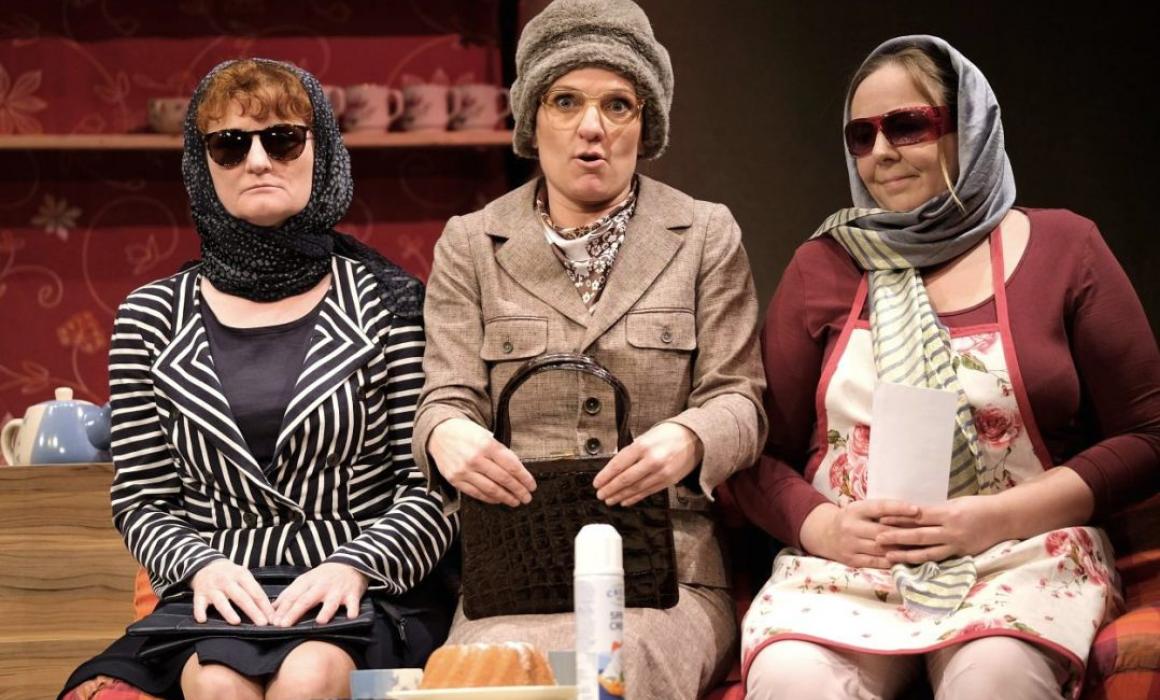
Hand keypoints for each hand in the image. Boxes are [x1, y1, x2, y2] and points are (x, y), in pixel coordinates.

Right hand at [189, 559, 275, 625]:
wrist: (206, 564)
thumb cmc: (230, 574)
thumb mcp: (243, 576)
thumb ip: (254, 590)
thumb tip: (269, 610)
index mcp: (241, 575)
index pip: (255, 591)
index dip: (265, 605)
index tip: (272, 617)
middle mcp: (226, 581)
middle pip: (241, 597)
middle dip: (253, 610)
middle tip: (262, 623)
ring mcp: (212, 588)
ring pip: (221, 601)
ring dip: (228, 611)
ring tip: (236, 622)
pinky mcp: (199, 594)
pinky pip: (198, 604)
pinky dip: (199, 612)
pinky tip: (202, 620)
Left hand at [271, 562, 368, 626]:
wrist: (350, 562)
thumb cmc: (324, 576)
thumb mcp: (305, 580)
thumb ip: (289, 594)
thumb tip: (271, 609)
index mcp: (307, 582)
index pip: (292, 596)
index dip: (282, 609)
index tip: (273, 622)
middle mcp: (321, 586)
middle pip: (306, 600)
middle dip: (294, 612)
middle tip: (285, 625)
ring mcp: (337, 590)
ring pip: (330, 602)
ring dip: (326, 611)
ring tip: (321, 621)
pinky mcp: (352, 594)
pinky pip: (353, 603)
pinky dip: (353, 610)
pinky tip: (351, 617)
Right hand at [428, 418, 534, 506]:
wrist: (439, 433)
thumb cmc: (467, 433)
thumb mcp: (486, 435)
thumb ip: (500, 452)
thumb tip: (518, 473)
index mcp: (487, 444)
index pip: (512, 465)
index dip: (524, 478)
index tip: (532, 486)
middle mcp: (475, 458)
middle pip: (504, 479)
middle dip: (519, 490)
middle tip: (527, 497)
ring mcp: (464, 470)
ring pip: (491, 489)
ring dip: (506, 497)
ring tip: (516, 501)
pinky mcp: (455, 480)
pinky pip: (476, 493)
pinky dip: (490, 498)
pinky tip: (499, 500)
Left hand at [593, 422, 702, 506]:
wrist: (695, 438)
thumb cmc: (669, 434)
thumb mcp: (646, 435)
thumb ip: (631, 450)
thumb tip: (615, 464)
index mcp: (643, 446)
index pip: (618, 464)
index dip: (605, 476)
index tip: (597, 483)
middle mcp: (652, 460)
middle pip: (625, 479)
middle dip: (610, 489)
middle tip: (600, 494)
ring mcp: (661, 473)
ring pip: (635, 488)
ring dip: (620, 496)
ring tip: (610, 500)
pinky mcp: (668, 481)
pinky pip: (647, 492)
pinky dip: (634, 498)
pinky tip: (625, 501)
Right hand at [799, 500, 919, 568]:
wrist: (824, 533)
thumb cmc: (852, 518)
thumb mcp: (861, 508)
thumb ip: (881, 510)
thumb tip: (913, 512)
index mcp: (856, 510)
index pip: (880, 507)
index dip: (899, 508)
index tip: (917, 509)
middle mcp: (851, 526)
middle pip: (883, 531)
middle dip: (906, 534)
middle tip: (926, 535)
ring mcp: (850, 545)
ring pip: (881, 549)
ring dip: (901, 550)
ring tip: (920, 550)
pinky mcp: (851, 560)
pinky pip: (875, 562)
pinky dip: (891, 562)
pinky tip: (905, 561)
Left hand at [875, 494, 1004, 563]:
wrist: (1003, 519)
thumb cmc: (978, 506)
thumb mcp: (956, 502)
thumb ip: (936, 510)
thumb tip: (913, 514)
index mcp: (949, 513)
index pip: (918, 516)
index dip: (899, 518)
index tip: (882, 518)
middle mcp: (951, 530)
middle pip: (919, 535)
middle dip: (897, 538)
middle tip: (878, 539)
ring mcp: (956, 544)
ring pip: (927, 552)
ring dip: (906, 555)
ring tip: (888, 556)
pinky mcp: (961, 554)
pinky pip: (938, 559)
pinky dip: (923, 561)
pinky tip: (909, 563)